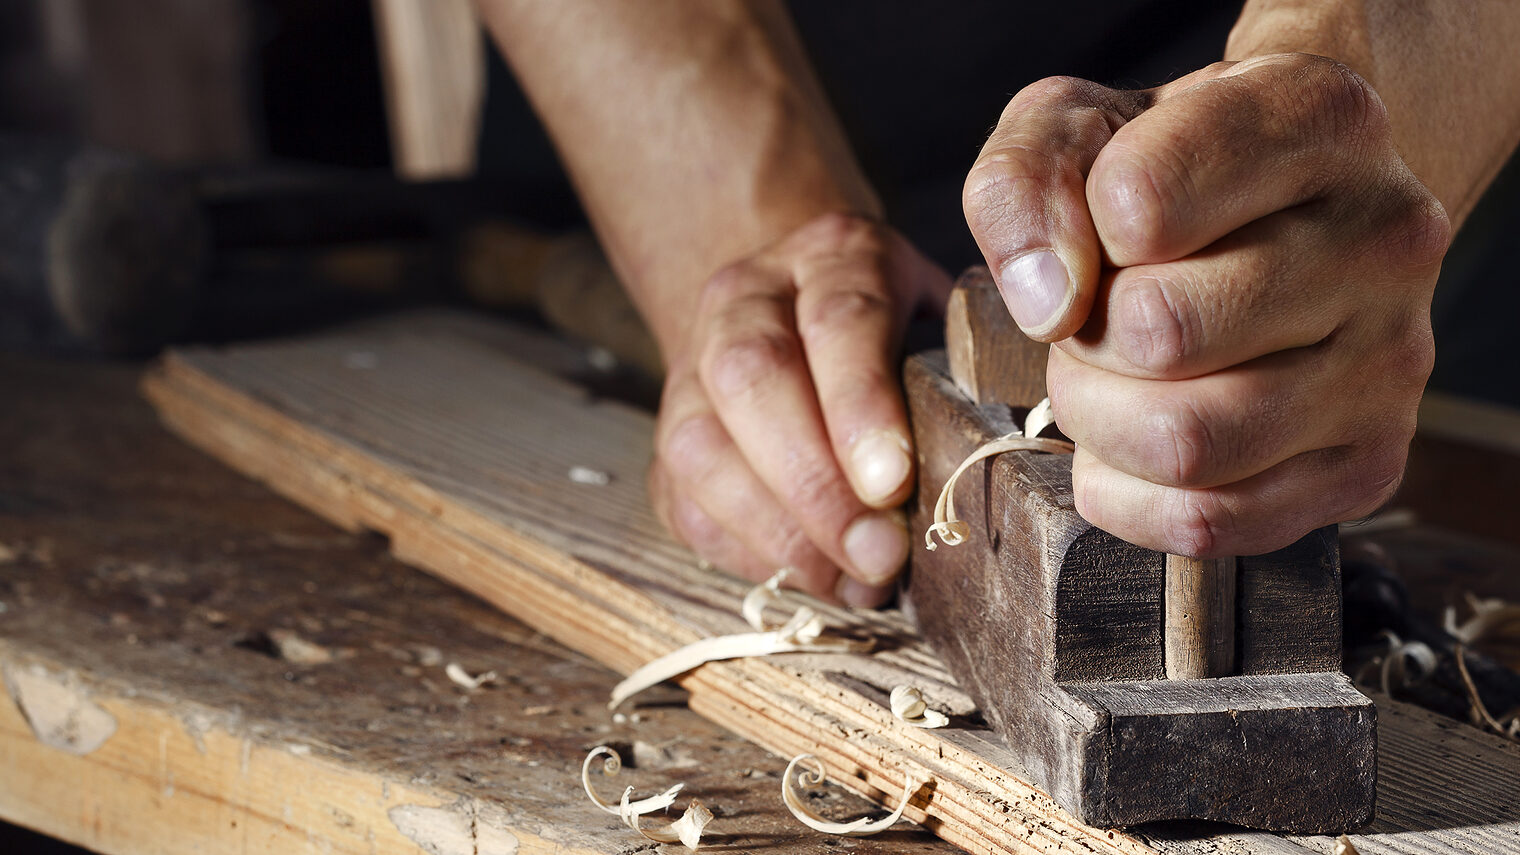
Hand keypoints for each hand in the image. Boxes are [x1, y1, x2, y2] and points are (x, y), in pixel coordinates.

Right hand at [648, 214, 950, 604]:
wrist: (799, 307)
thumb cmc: (899, 334)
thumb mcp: (944, 321)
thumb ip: (965, 372)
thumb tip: (988, 460)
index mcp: (831, 257)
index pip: (838, 320)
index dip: (861, 404)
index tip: (893, 482)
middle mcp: (745, 299)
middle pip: (751, 378)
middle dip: (814, 481)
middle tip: (877, 553)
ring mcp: (692, 365)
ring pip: (701, 446)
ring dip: (779, 529)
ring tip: (852, 578)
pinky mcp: (668, 433)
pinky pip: (684, 500)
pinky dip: (748, 551)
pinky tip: (813, 575)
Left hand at [963, 54, 1449, 556]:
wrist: (1275, 212)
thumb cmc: (1164, 168)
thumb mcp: (1072, 128)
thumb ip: (1024, 183)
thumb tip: (1050, 304)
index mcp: (1320, 121)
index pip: (1139, 202)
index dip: (1081, 227)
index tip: (1105, 227)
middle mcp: (1383, 236)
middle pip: (1160, 334)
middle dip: (1084, 337)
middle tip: (1098, 317)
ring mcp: (1390, 359)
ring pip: (1185, 442)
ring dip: (1101, 419)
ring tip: (1112, 377)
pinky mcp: (1368, 464)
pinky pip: (1208, 523)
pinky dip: (1128, 495)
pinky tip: (1129, 441)